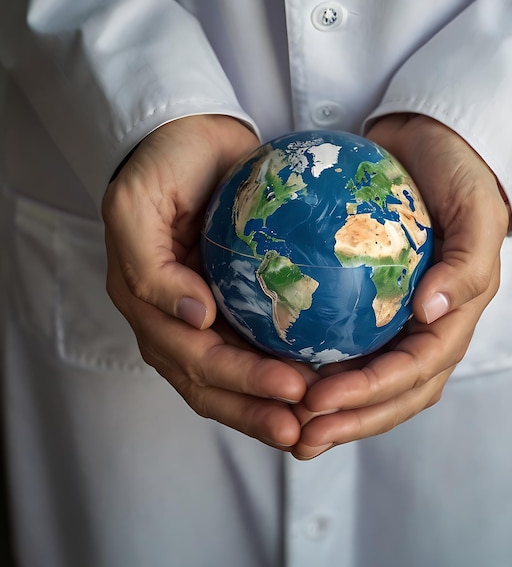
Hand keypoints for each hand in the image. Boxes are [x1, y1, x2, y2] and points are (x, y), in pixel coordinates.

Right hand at [103, 115, 315, 447]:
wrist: (190, 138)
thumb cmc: (160, 169)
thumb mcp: (135, 210)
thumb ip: (152, 270)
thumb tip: (195, 320)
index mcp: (149, 309)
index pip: (195, 362)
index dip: (241, 384)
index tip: (292, 390)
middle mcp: (176, 323)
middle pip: (215, 385)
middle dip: (258, 411)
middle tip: (306, 428)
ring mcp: (205, 317)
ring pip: (237, 377)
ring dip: (272, 405)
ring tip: (315, 423)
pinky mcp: (233, 301)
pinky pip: (259, 344)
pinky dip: (284, 367)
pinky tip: (321, 379)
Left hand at [291, 114, 511, 458]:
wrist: (433, 147)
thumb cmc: (460, 177)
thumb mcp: (476, 212)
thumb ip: (465, 266)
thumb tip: (431, 313)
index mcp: (453, 321)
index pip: (415, 374)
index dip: (371, 395)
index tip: (321, 401)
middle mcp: (426, 333)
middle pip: (392, 396)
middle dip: (350, 422)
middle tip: (301, 437)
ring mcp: (399, 325)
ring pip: (367, 383)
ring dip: (333, 412)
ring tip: (288, 428)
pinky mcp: (372, 308)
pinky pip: (345, 347)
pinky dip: (318, 370)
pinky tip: (280, 378)